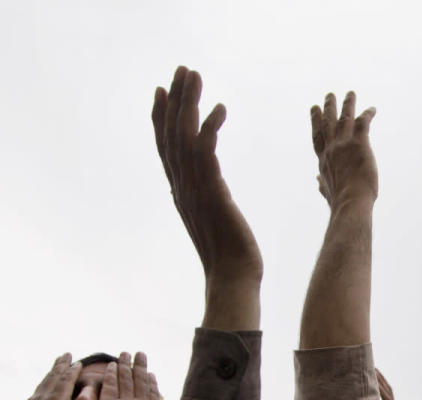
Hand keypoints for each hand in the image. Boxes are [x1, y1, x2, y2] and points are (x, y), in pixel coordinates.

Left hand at [95, 352, 169, 399]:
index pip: (152, 394)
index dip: (151, 382)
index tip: (150, 374)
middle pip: (141, 381)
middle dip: (139, 367)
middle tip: (138, 354)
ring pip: (126, 379)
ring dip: (125, 365)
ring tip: (125, 354)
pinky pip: (110, 386)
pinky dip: (111, 375)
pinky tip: (110, 366)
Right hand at [153, 66, 262, 329]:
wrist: (234, 280)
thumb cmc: (231, 257)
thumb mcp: (214, 221)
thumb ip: (207, 200)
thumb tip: (208, 191)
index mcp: (182, 193)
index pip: (166, 148)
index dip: (161, 118)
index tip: (162, 91)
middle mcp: (183, 188)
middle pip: (171, 135)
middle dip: (175, 100)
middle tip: (181, 71)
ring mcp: (195, 191)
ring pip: (185, 138)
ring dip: (189, 104)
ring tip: (195, 76)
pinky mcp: (213, 194)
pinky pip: (207, 154)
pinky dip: (210, 129)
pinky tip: (221, 109)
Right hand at [311, 91, 377, 205]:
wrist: (350, 202)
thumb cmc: (340, 202)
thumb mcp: (327, 192)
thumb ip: (322, 184)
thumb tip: (317, 181)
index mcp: (323, 160)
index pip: (318, 137)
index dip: (315, 121)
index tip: (314, 109)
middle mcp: (331, 149)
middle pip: (327, 123)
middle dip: (328, 108)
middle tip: (329, 95)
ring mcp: (343, 144)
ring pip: (344, 118)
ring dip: (347, 104)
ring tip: (350, 94)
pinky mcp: (359, 144)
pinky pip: (363, 123)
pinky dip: (367, 114)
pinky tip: (372, 109)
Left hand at [376, 369, 421, 399]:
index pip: (387, 396)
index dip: (381, 386)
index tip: (376, 376)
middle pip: (387, 389)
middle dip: (380, 378)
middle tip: (373, 366)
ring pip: (386, 390)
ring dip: (379, 379)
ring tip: (373, 368)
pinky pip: (384, 397)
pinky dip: (379, 387)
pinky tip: (374, 380)